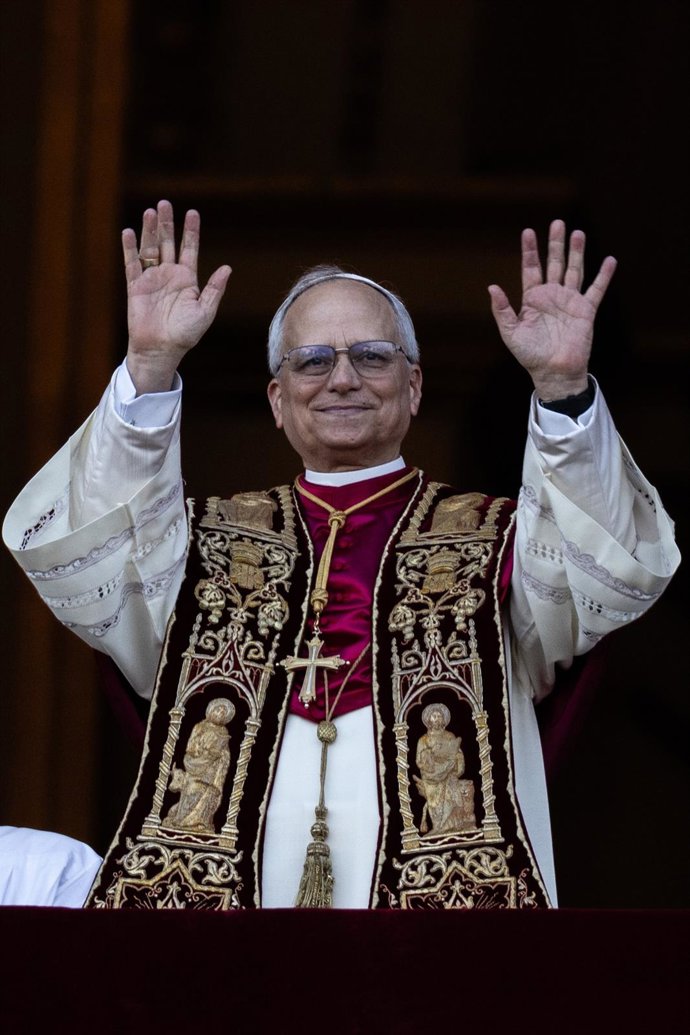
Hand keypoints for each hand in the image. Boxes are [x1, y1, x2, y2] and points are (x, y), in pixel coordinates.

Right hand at [123, 200, 230, 393]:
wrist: (161, 349)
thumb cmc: (185, 334)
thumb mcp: (205, 311)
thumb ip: (214, 289)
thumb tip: (227, 268)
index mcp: (187, 279)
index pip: (189, 249)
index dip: (191, 231)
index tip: (192, 212)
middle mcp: (169, 275)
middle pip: (168, 243)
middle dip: (167, 224)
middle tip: (165, 203)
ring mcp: (152, 279)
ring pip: (150, 249)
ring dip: (150, 230)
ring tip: (150, 211)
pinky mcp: (136, 287)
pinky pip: (132, 264)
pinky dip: (130, 248)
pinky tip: (129, 232)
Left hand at [488, 220, 616, 400]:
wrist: (553, 372)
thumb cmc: (530, 355)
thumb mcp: (511, 333)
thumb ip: (502, 310)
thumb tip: (491, 287)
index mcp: (533, 299)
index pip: (531, 268)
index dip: (529, 250)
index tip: (528, 231)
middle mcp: (552, 296)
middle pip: (554, 263)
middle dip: (555, 244)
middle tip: (557, 223)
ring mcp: (570, 301)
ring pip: (575, 270)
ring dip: (577, 252)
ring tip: (578, 233)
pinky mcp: (586, 310)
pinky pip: (597, 290)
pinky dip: (604, 276)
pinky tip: (609, 260)